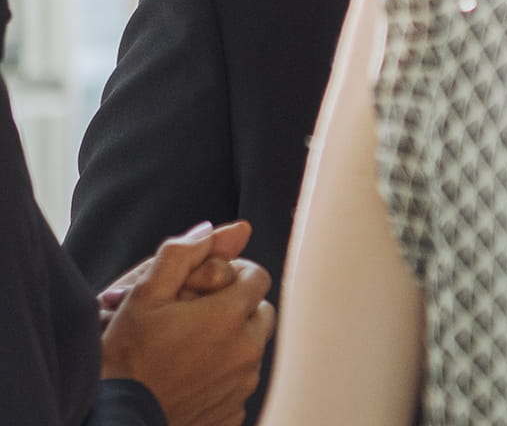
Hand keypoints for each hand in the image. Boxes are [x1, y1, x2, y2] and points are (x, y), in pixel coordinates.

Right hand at [101, 225, 276, 425]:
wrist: (115, 421)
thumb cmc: (125, 358)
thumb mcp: (143, 297)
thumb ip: (182, 255)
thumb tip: (221, 229)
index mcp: (229, 316)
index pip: (258, 276)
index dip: (234, 275)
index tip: (207, 285)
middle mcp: (247, 350)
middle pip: (261, 311)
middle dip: (237, 307)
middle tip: (198, 316)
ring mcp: (243, 384)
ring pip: (253, 347)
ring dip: (232, 341)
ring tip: (191, 347)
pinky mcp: (234, 412)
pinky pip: (241, 382)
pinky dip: (224, 375)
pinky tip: (191, 377)